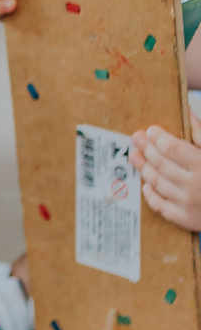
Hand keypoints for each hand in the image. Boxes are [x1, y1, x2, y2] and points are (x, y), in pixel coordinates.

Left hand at [131, 115, 200, 229]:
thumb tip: (188, 110)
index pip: (172, 148)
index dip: (158, 138)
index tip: (150, 130)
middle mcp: (195, 185)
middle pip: (161, 164)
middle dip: (146, 149)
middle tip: (136, 138)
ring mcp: (189, 204)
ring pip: (158, 183)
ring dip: (144, 168)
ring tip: (135, 156)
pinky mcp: (187, 219)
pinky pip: (162, 207)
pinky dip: (151, 195)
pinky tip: (146, 185)